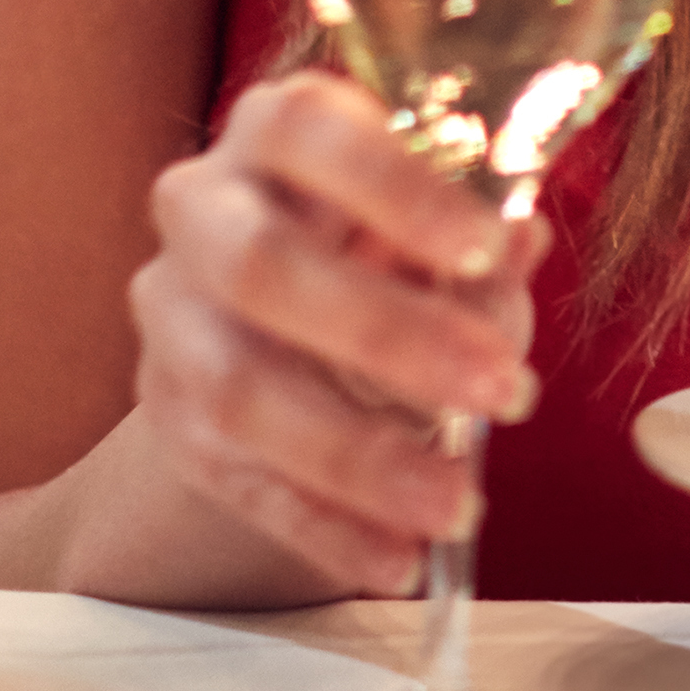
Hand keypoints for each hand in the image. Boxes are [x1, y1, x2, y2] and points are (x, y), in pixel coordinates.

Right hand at [122, 70, 541, 594]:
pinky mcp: (168, 416)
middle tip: (505, 389)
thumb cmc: (387, 239)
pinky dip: (324, 527)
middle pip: (263, 267)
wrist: (286, 316)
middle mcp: (202, 210)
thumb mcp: (441, 224)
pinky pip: (237, 482)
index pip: (312, 132)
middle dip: (388, 336)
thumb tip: (521, 236)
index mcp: (276, 131)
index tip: (489, 247)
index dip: (396, 189)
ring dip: (358, 457)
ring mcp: (171, 317)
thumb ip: (477, 237)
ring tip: (458, 503)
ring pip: (240, 390)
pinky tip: (397, 559)